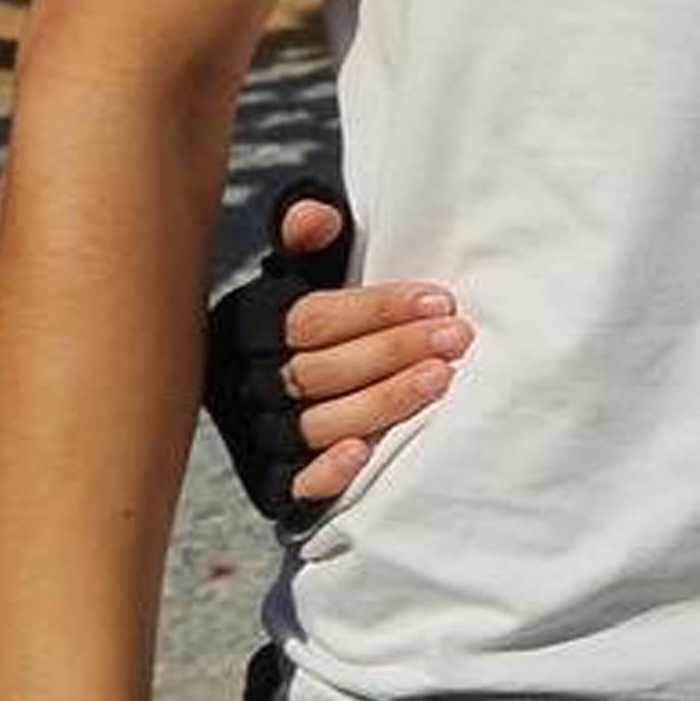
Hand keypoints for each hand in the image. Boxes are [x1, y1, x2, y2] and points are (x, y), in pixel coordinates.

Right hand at [204, 192, 458, 525]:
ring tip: (442, 378)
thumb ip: (310, 240)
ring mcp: (254, 434)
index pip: (310, 320)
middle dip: (394, 352)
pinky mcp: (270, 481)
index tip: (439, 299)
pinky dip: (324, 472)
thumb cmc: (315, 312)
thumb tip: (313, 216)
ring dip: (381, 402)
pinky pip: (291, 484)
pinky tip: (364, 454)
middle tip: (457, 337)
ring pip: (317, 423)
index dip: (377, 309)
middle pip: (318, 372)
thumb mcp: (307, 270)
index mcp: (245, 327)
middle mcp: (242, 383)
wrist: (291, 376)